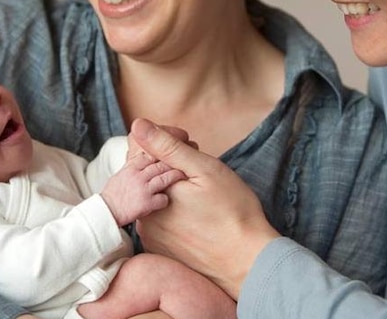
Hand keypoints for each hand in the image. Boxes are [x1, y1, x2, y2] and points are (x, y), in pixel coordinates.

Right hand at [101, 152, 186, 225]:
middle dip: (175, 162)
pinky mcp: (145, 203)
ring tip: (184, 177)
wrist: (105, 213)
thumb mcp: (121, 173)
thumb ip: (136, 165)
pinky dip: (168, 199)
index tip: (174, 152)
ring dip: (176, 176)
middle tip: (187, 163)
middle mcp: (137, 174)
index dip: (164, 152)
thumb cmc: (114, 195)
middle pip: (161, 163)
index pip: (151, 152)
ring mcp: (142, 188)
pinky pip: (163, 199)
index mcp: (132, 166)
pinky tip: (170, 200)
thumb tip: (147, 157)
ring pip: (165, 178)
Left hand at [131, 118, 280, 298]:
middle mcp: (143, 214)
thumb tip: (137, 126)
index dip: (167, 141)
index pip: (142, 150)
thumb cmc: (233, 211)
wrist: (248, 262)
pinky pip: (159, 220)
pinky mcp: (160, 250)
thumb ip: (167, 147)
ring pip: (153, 196)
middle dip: (169, 164)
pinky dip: (172, 210)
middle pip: (146, 174)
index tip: (191, 144)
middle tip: (199, 167)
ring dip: (170, 187)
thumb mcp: (204, 169)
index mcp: (152, 190)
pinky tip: (196, 214)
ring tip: (200, 192)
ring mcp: (150, 235)